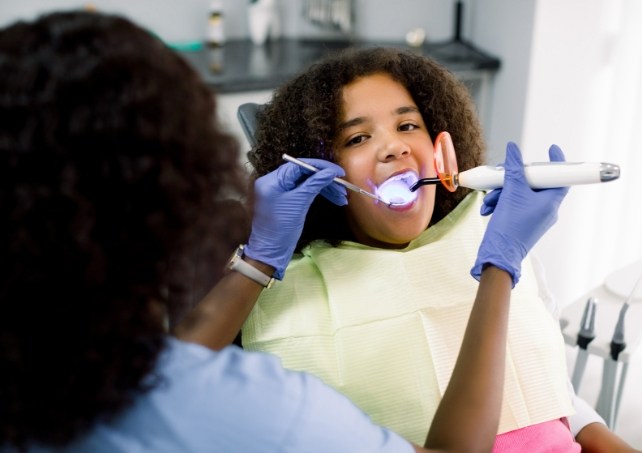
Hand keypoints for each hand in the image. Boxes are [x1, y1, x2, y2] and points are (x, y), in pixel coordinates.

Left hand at [244, 159, 346, 278]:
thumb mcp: (300, 203)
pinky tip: (333, 199)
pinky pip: (303, 191)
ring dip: (325, 188)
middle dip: (325, 180)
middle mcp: (274, 182)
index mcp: (273, 180)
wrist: (271, 250)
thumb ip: (314, 184)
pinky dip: (318, 194)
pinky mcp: (285, 199)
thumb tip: (330, 172)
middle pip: (304, 173)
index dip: (321, 167)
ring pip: (306, 183)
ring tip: (342, 198)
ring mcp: (279, 191)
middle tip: (343, 187)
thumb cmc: (281, 228)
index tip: (339, 172)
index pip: (300, 165)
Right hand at [471, 142, 568, 285]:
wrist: (498, 255)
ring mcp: (534, 216)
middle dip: (513, 179)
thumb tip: (514, 150)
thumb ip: (513, 169)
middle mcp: (546, 209)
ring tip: (490, 200)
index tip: (551, 149)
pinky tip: (489, 208)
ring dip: (502, 192)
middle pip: (534, 183)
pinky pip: (514, 204)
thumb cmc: (509, 227)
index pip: (561, 177)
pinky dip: (501, 203)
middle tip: (502, 175)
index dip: (557, 162)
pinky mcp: (523, 222)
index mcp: (551, 202)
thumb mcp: (510, 193)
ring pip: (521, 194)